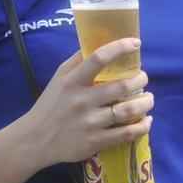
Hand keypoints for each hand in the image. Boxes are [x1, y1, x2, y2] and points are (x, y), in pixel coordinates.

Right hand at [20, 38, 154, 166]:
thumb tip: (99, 41)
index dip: (120, 48)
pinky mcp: (95, 142)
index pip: (98, 58)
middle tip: (143, 78)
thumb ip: (78, 61)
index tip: (135, 43)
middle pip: (121, 86)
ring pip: (128, 110)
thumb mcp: (59, 78)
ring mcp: (89, 123)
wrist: (34, 140)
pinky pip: (126, 134)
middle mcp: (82, 101)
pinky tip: (146, 121)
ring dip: (146, 102)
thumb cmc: (50, 105)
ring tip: (148, 98)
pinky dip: (142, 126)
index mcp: (72, 82)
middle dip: (140, 80)